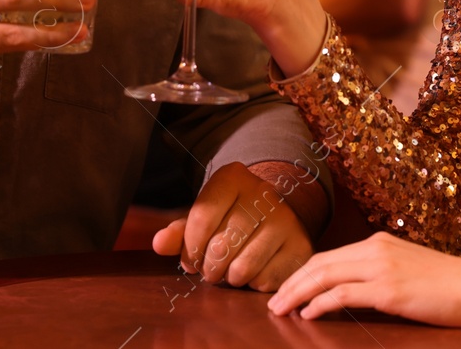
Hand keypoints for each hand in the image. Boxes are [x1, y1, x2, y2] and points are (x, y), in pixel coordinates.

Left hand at [152, 162, 313, 291]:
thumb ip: (179, 231)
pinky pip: (265, 280)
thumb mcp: (203, 218)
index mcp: (233, 178)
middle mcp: (263, 193)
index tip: (189, 259)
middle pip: (221, 245)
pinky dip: (254, 284)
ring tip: (229, 272)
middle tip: (210, 271)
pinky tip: (254, 272)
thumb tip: (158, 243)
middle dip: (209, 268)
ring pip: (243, 267)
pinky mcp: (301, 246)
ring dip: (230, 278)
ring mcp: (286, 219)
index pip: (202, 217)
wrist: (276, 215)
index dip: (190, 246)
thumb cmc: (230, 218)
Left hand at [269, 233, 460, 327]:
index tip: (286, 289)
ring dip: (297, 293)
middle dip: (291, 282)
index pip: (329, 256)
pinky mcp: (389, 289)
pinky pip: (343, 294)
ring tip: (279, 309)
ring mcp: (381, 267)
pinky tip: (307, 314)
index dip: (302, 273)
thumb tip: (356, 291)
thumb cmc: (451, 284)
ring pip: (324, 275)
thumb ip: (382, 273)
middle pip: (319, 263)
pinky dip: (320, 303)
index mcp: (379, 242)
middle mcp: (375, 248)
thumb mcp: (409, 269)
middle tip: (272, 301)